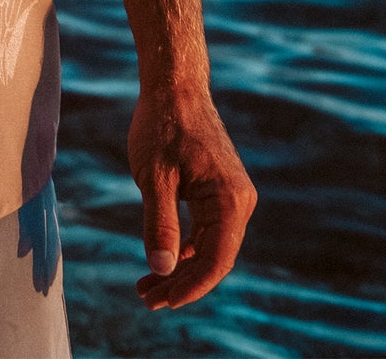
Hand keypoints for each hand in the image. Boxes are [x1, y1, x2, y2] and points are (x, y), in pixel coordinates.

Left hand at [128, 85, 255, 310]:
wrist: (174, 85)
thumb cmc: (162, 126)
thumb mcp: (154, 178)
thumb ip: (160, 224)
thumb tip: (163, 269)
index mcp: (230, 200)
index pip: (215, 261)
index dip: (188, 287)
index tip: (160, 300)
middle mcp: (240, 201)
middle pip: (213, 258)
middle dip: (181, 282)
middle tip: (146, 297)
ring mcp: (232, 195)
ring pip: (209, 246)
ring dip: (181, 267)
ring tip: (148, 284)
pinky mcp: (220, 190)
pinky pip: (207, 229)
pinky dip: (185, 245)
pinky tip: (162, 259)